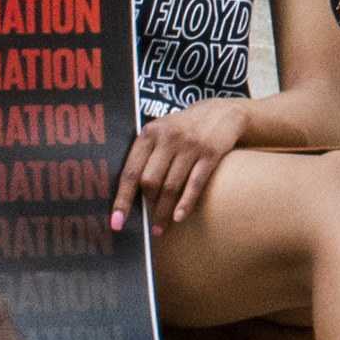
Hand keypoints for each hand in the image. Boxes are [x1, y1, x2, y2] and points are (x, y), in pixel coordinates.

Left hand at [113, 96, 248, 234]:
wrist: (223, 112)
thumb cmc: (185, 129)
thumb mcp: (161, 132)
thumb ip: (145, 155)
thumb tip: (129, 196)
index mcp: (149, 134)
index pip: (130, 172)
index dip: (122, 200)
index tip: (117, 223)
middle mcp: (168, 138)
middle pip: (150, 181)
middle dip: (148, 206)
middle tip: (149, 223)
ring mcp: (190, 145)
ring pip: (171, 186)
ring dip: (164, 211)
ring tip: (160, 227)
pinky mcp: (210, 152)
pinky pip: (194, 183)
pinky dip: (185, 203)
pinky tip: (179, 217)